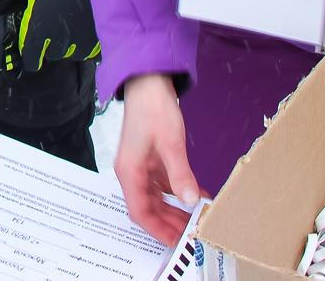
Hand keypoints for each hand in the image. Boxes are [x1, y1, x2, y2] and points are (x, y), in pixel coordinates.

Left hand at [0, 0, 99, 80]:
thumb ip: (30, 15)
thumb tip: (26, 27)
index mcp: (37, 34)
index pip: (31, 61)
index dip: (32, 57)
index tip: (34, 53)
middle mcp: (58, 44)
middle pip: (53, 55)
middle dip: (52, 45)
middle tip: (56, 30)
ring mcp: (79, 44)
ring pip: (72, 53)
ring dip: (71, 44)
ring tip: (73, 28)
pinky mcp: (98, 40)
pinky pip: (91, 50)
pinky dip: (87, 42)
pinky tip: (86, 29)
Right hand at [116, 73, 204, 246]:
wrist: (148, 82)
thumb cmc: (154, 109)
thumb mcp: (171, 144)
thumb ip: (180, 175)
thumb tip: (191, 201)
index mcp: (130, 171)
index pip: (140, 211)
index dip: (157, 229)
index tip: (175, 241)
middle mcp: (131, 172)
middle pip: (148, 207)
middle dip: (168, 222)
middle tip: (190, 234)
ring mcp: (139, 165)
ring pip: (155, 197)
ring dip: (174, 209)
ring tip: (195, 219)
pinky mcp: (148, 158)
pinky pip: (162, 184)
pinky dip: (177, 192)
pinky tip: (195, 196)